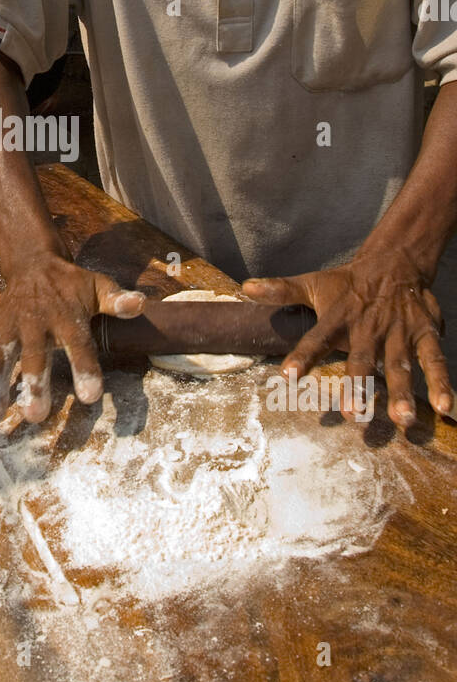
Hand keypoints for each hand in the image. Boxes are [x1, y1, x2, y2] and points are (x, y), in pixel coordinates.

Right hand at [0, 254, 145, 422]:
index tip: (90, 396)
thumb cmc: (71, 284)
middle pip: (35, 355)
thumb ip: (117, 300)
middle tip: (36, 415)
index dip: (85, 369)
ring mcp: (10, 325)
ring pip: (1, 356)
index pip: (79, 344)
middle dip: (34, 384)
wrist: (33, 262)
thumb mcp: (98, 287)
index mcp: (67, 315)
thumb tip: (140, 303)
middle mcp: (36, 321)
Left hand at [242, 248, 452, 427]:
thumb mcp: (314, 284)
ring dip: (403, 391)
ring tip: (402, 419)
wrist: (394, 262)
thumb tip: (245, 288)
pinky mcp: (424, 334)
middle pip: (363, 359)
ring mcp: (398, 332)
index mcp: (338, 318)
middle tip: (354, 416)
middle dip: (359, 387)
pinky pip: (434, 359)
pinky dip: (442, 382)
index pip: (316, 338)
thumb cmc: (347, 284)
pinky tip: (446, 407)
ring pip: (401, 364)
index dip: (302, 355)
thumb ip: (282, 291)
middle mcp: (368, 328)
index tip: (288, 376)